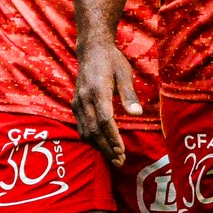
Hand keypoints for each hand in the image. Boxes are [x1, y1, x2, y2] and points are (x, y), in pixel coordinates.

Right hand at [74, 37, 139, 165]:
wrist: (91, 50)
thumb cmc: (111, 61)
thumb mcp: (124, 74)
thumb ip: (129, 95)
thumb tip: (137, 114)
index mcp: (97, 91)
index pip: (104, 119)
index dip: (112, 137)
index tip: (122, 150)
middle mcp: (84, 99)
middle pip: (93, 130)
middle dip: (106, 148)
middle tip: (120, 162)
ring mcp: (77, 102)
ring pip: (85, 130)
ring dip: (98, 146)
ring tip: (113, 158)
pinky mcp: (75, 104)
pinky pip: (81, 126)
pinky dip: (91, 138)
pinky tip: (102, 145)